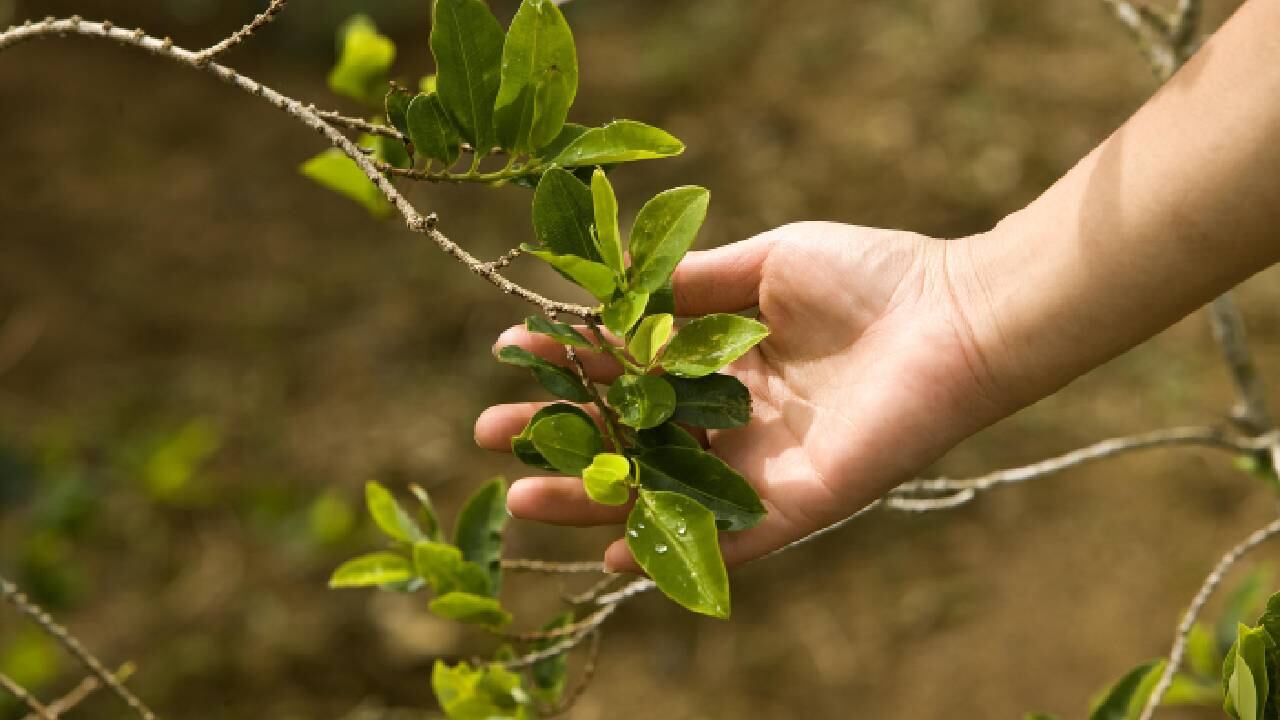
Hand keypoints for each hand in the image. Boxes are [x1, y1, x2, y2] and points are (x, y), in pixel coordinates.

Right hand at [475, 222, 1008, 569]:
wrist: (959, 314)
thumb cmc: (873, 276)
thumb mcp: (767, 260)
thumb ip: (693, 281)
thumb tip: (617, 285)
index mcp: (725, 364)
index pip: (627, 372)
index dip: (567, 364)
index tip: (509, 350)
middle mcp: (735, 421)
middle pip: (629, 439)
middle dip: (557, 438)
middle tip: (489, 434)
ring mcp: (762, 467)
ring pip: (659, 493)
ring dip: (590, 500)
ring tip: (519, 498)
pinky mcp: (798, 503)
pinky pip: (723, 539)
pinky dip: (668, 549)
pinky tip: (608, 556)